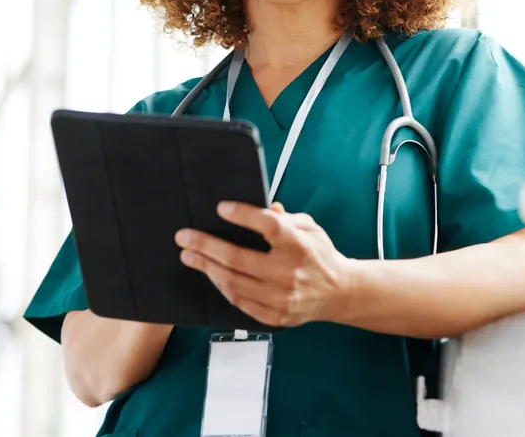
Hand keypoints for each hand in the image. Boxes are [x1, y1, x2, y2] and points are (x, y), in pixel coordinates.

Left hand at [174, 201, 354, 326]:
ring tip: (190, 256)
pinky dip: (222, 286)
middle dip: (206, 245)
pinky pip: (239, 301)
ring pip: (233, 282)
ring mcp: (280, 297)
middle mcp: (289, 272)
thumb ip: (286, 218)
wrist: (339, 293)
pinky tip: (211, 274)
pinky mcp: (274, 315)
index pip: (268, 226)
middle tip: (185, 237)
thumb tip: (265, 208)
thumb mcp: (311, 229)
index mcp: (300, 246)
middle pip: (238, 258)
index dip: (243, 216)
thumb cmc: (321, 256)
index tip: (221, 208)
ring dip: (207, 267)